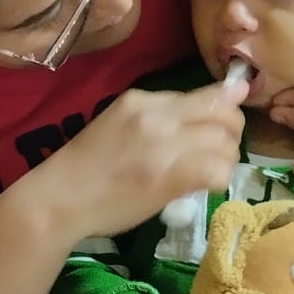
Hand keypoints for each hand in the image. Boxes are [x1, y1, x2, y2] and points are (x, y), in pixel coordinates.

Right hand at [49, 78, 246, 240]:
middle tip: (220, 152)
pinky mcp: (169, 176)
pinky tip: (207, 186)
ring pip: (224, 142)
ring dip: (227, 159)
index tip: (226, 125)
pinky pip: (216, 170)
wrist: (59, 198)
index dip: (226, 109)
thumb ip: (161, 116)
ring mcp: (163, 144)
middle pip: (222, 114)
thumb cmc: (87, 166)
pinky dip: (220, 179)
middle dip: (233, 134)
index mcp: (141, 99)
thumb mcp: (120, 124)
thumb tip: (211, 106)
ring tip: (210, 172)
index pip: (205, 94)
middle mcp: (155, 115)